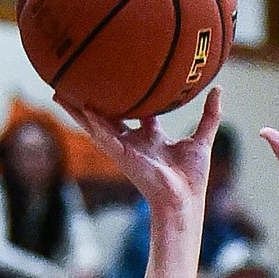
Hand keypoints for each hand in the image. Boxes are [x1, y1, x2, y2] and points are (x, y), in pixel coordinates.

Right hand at [55, 87, 221, 217]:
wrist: (185, 200)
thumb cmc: (191, 178)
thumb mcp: (201, 139)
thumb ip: (209, 115)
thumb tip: (218, 90)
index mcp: (150, 137)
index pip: (135, 111)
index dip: (127, 95)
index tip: (120, 77)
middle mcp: (134, 141)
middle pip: (108, 115)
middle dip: (92, 100)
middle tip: (77, 81)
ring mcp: (125, 148)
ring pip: (96, 124)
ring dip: (78, 110)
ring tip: (59, 92)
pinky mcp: (122, 155)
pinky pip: (104, 136)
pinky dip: (92, 123)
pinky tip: (81, 108)